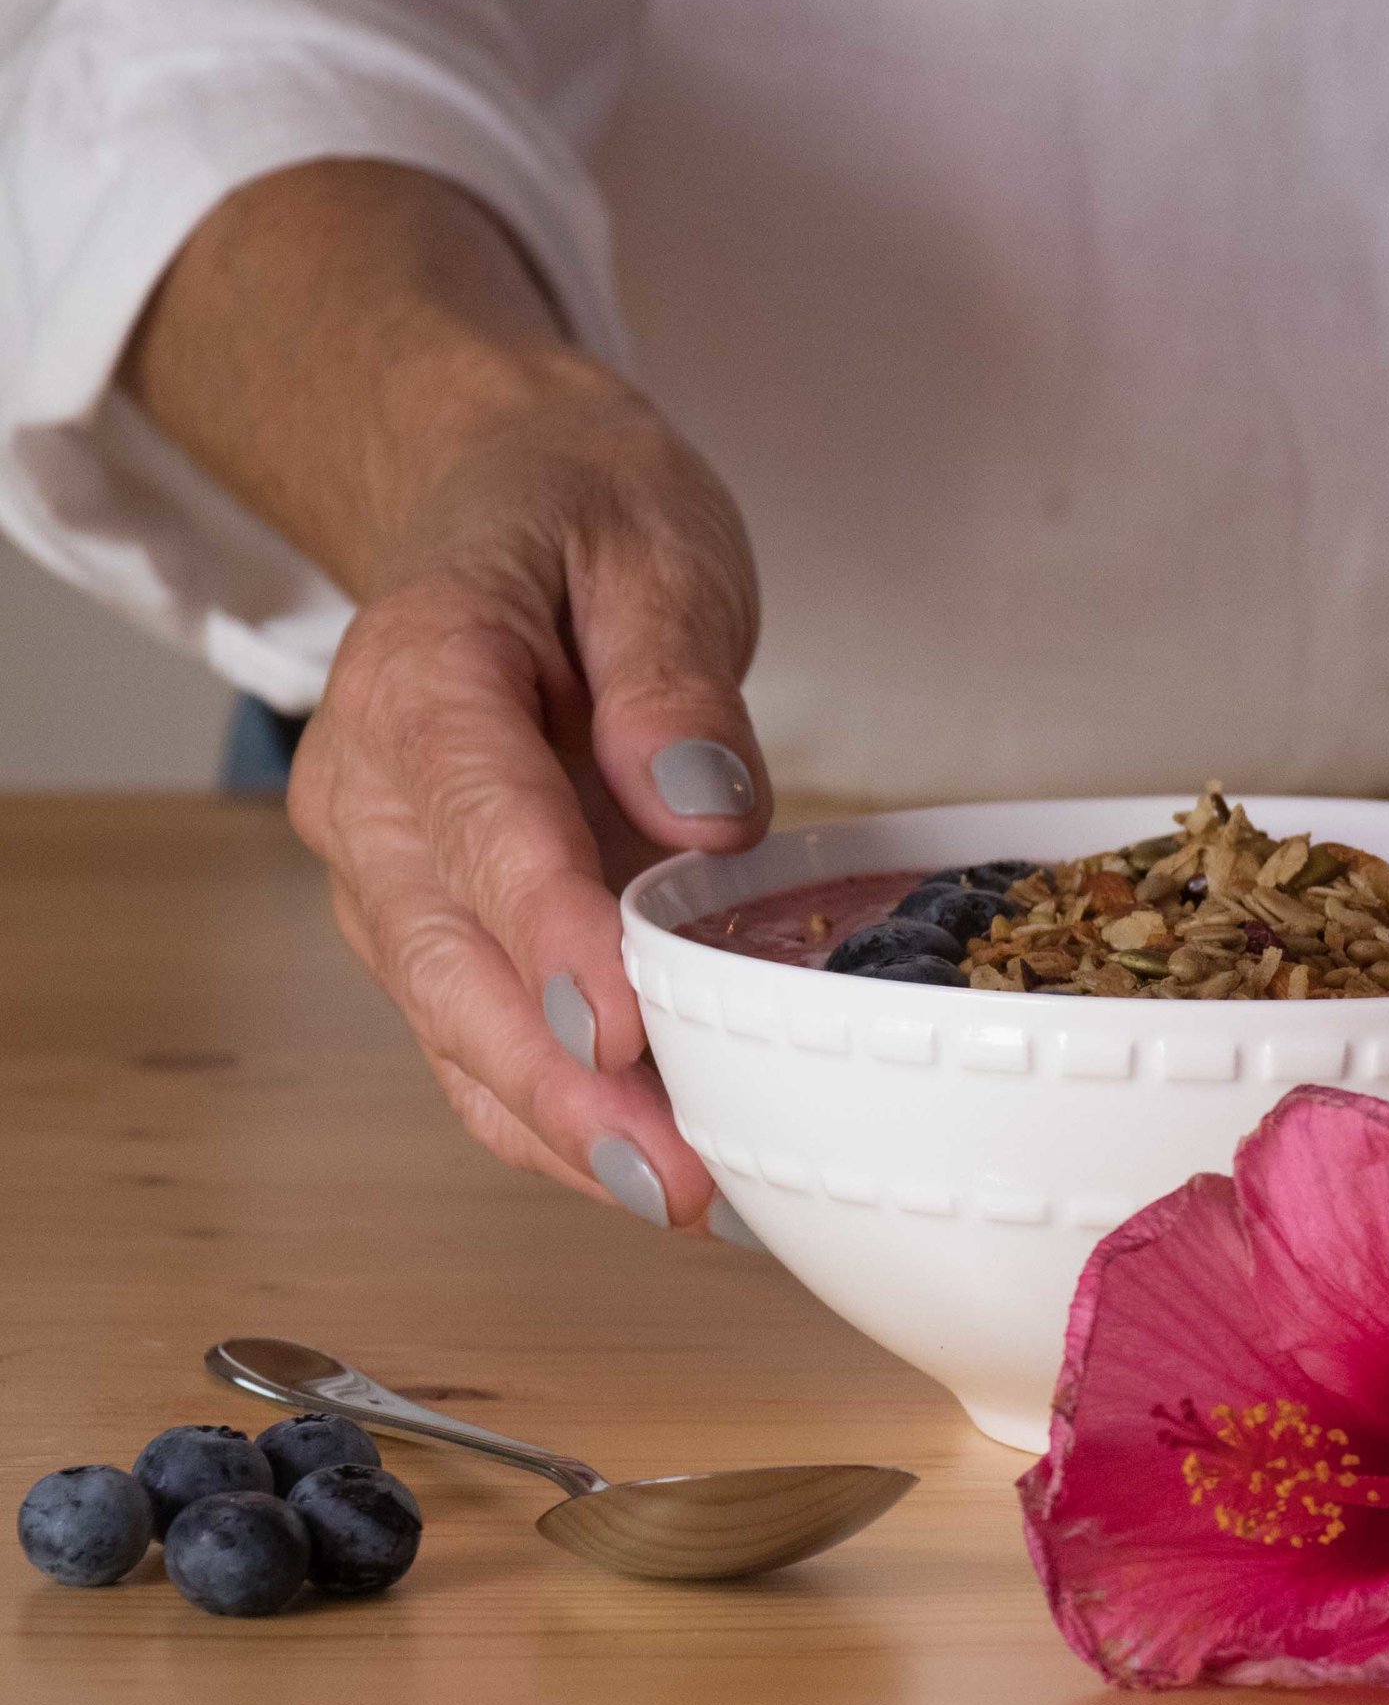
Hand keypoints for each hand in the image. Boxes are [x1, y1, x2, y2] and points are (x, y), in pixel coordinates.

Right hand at [288, 373, 770, 1224]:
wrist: (503, 504)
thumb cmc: (584, 520)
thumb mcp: (656, 550)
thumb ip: (675, 677)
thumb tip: (700, 805)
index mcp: (422, 674)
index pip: (480, 822)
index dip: (551, 937)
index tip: (625, 1026)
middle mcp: (373, 790)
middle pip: (448, 958)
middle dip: (558, 1080)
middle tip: (674, 1172)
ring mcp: (389, 872)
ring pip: (453, 1026)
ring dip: (561, 1125)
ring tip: (681, 1200)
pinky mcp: (437, 926)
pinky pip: (476, 1041)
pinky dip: (555, 1116)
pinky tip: (649, 1172)